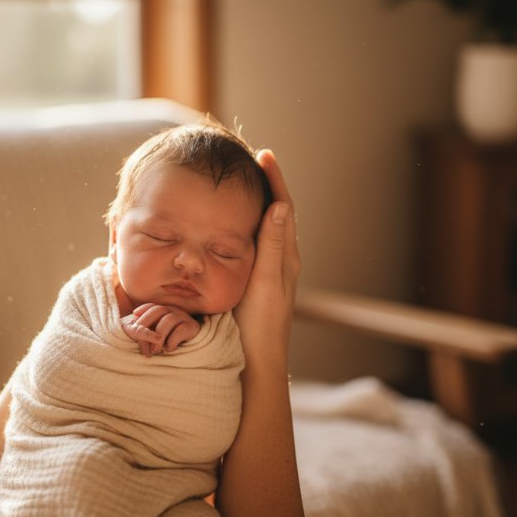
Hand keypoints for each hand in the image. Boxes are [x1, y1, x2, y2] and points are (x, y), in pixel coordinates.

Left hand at [122, 303, 200, 356]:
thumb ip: (147, 331)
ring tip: (155, 350)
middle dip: (147, 322)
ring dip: (159, 335)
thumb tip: (134, 331)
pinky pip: (181, 330)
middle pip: (158, 310)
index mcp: (164, 310)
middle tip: (140, 337)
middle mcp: (173, 310)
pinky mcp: (192, 327)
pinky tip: (169, 349)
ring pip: (169, 320)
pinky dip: (173, 340)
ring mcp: (183, 317)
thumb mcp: (158, 334)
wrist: (195, 346)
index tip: (134, 315)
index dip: (143, 309)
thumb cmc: (171, 339)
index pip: (152, 306)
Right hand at [233, 149, 299, 369]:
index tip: (263, 154)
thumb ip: (270, 245)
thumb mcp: (264, 281)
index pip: (282, 207)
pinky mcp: (257, 282)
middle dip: (266, 185)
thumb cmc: (259, 325)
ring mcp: (270, 272)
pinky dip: (247, 225)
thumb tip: (279, 205)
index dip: (274, 180)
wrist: (257, 362)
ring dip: (257, 204)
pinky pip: (254, 244)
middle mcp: (281, 260)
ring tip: (242, 184)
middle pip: (276, 213)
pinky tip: (231, 226)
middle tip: (251, 161)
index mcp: (285, 255)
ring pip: (265, 228)